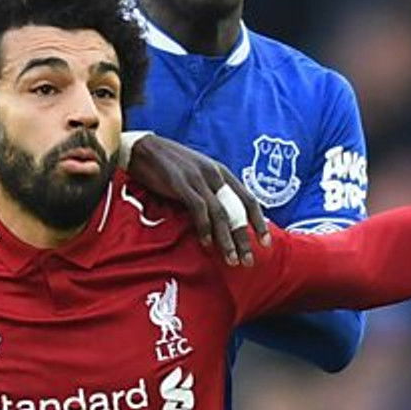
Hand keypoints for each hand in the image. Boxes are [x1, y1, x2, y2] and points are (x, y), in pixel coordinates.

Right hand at [126, 135, 270, 264]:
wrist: (144, 148)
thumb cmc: (171, 165)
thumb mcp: (198, 174)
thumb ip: (211, 191)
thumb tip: (223, 218)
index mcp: (221, 172)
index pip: (248, 199)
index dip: (259, 222)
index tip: (265, 243)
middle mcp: (214, 174)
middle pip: (237, 210)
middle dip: (244, 238)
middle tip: (249, 261)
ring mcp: (198, 178)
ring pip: (220, 213)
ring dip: (226, 239)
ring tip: (231, 259)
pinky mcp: (181, 183)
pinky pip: (198, 209)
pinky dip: (204, 227)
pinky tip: (206, 243)